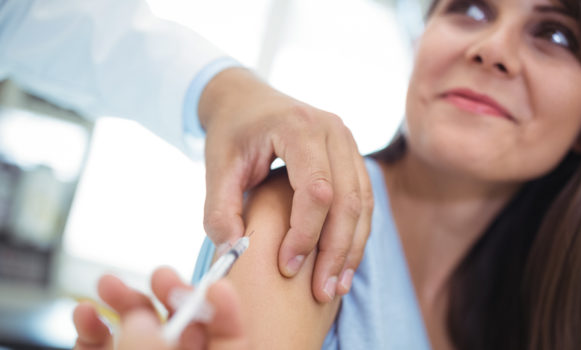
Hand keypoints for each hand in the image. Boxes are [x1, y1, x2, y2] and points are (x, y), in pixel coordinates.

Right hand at [73, 267, 246, 349]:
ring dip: (125, 301)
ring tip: (107, 283)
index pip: (227, 339)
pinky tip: (85, 313)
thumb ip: (152, 349)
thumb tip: (142, 318)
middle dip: (171, 296)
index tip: (218, 286)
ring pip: (138, 330)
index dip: (225, 312)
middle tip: (162, 276)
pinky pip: (100, 345)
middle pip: (181, 326)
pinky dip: (91, 326)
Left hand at [198, 68, 373, 302]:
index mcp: (299, 127)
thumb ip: (220, 209)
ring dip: (351, 248)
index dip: (305, 234)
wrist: (246, 101)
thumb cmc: (232, 133)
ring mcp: (349, 142)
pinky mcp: (352, 157)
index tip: (286, 267)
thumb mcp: (216, 166)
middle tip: (321, 291)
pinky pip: (364, 201)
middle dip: (335, 251)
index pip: (316, 189)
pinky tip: (342, 264)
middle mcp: (334, 131)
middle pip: (348, 200)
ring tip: (335, 286)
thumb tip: (235, 252)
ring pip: (362, 204)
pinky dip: (355, 234)